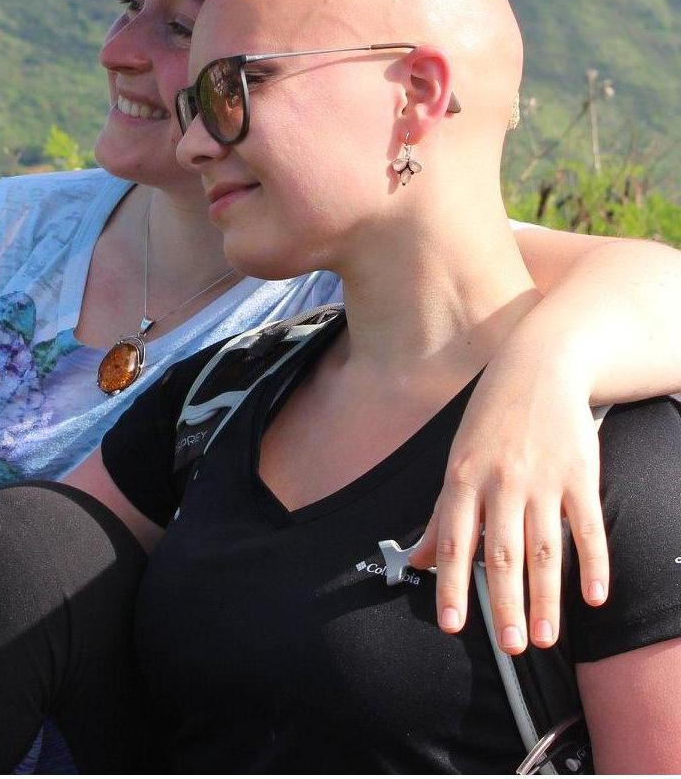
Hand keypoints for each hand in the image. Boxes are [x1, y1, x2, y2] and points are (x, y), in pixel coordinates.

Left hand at [408, 346, 609, 651]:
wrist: (538, 365)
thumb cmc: (491, 418)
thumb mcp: (456, 458)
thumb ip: (442, 513)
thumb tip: (419, 559)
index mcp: (462, 477)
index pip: (453, 540)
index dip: (451, 584)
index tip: (451, 626)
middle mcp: (500, 481)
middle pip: (501, 553)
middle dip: (504, 603)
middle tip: (510, 648)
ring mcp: (542, 479)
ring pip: (544, 548)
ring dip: (546, 597)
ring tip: (545, 638)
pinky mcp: (580, 474)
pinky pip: (586, 527)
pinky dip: (592, 563)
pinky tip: (592, 596)